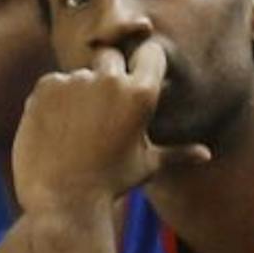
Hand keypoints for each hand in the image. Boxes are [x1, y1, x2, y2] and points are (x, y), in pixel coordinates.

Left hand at [12, 41, 210, 213]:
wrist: (63, 198)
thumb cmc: (111, 183)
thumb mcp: (147, 166)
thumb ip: (177, 153)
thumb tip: (207, 155)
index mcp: (142, 95)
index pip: (151, 54)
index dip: (145, 63)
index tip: (138, 77)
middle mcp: (110, 80)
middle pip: (111, 55)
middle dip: (108, 74)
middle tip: (101, 113)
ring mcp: (75, 81)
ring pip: (80, 75)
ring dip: (79, 94)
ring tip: (76, 133)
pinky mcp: (46, 86)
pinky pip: (54, 85)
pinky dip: (55, 103)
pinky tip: (56, 132)